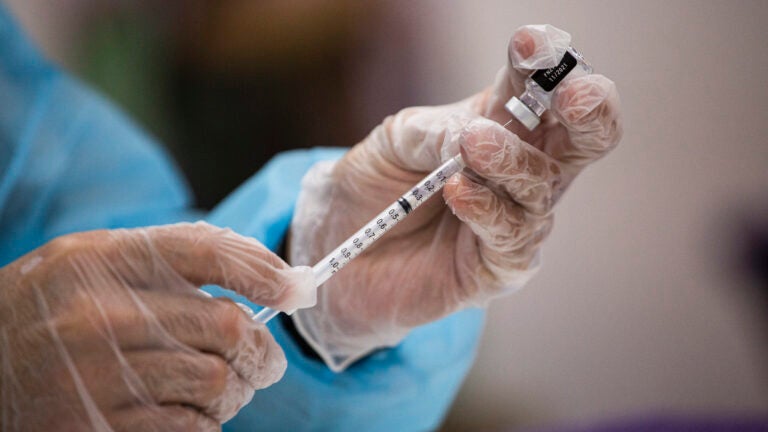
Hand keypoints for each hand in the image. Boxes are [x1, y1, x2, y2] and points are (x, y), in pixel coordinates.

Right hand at [0, 222, 314, 431]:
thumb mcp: (96, 262)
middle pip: (228, 326)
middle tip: (264, 361)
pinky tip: (187, 413)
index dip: (266, 272)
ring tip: (223, 389)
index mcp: (102, 261)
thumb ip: (177, 258)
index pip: (208, 252)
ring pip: (219, 383)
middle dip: (261, 350)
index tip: (297, 291)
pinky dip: (206, 424)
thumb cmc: (51, 311)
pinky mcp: (100, 428)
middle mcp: (101, 314)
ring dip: (237, 391)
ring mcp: (100, 376)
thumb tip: (278, 278)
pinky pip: (192, 429)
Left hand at [289, 25, 622, 369]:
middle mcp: (522, 170)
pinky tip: (458, 192)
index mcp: (503, 125)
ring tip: (472, 146)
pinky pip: (512, 237)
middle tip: (568, 96)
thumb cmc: (375, 185)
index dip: (547, 62)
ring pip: (542, 186)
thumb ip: (438, 131)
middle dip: (591, 108)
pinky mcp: (501, 266)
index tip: (529, 46)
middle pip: (588, 137)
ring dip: (511, 161)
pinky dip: (487, 211)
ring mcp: (517, 219)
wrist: (341, 248)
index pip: (541, 87)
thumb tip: (475, 134)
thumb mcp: (397, 139)